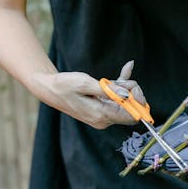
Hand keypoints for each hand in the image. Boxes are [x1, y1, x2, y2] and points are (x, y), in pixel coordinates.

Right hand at [29, 60, 146, 128]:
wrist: (49, 89)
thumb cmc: (64, 85)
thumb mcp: (85, 83)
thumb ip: (108, 89)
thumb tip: (127, 93)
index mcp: (100, 115)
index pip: (131, 116)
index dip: (137, 101)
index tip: (133, 86)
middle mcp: (103, 120)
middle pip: (130, 111)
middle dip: (133, 93)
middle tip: (125, 79)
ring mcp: (102, 116)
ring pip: (125, 104)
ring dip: (126, 88)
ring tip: (121, 75)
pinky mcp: (101, 111)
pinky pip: (117, 101)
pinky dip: (122, 87)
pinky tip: (127, 68)